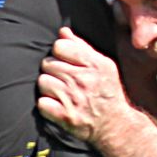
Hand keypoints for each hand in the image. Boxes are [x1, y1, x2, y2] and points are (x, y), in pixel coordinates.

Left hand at [36, 28, 133, 143]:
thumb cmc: (106, 92)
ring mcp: (74, 98)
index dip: (58, 53)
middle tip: (63, 80)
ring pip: (42, 82)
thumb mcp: (102, 65)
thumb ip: (81, 46)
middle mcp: (84, 80)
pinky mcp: (66, 116)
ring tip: (59, 92)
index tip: (65, 62)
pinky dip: (46, 104)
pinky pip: (41, 103)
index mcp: (94, 64)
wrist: (115, 125)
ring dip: (48, 87)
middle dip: (53, 71)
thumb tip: (63, 32)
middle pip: (48, 64)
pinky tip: (56, 105)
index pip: (59, 46)